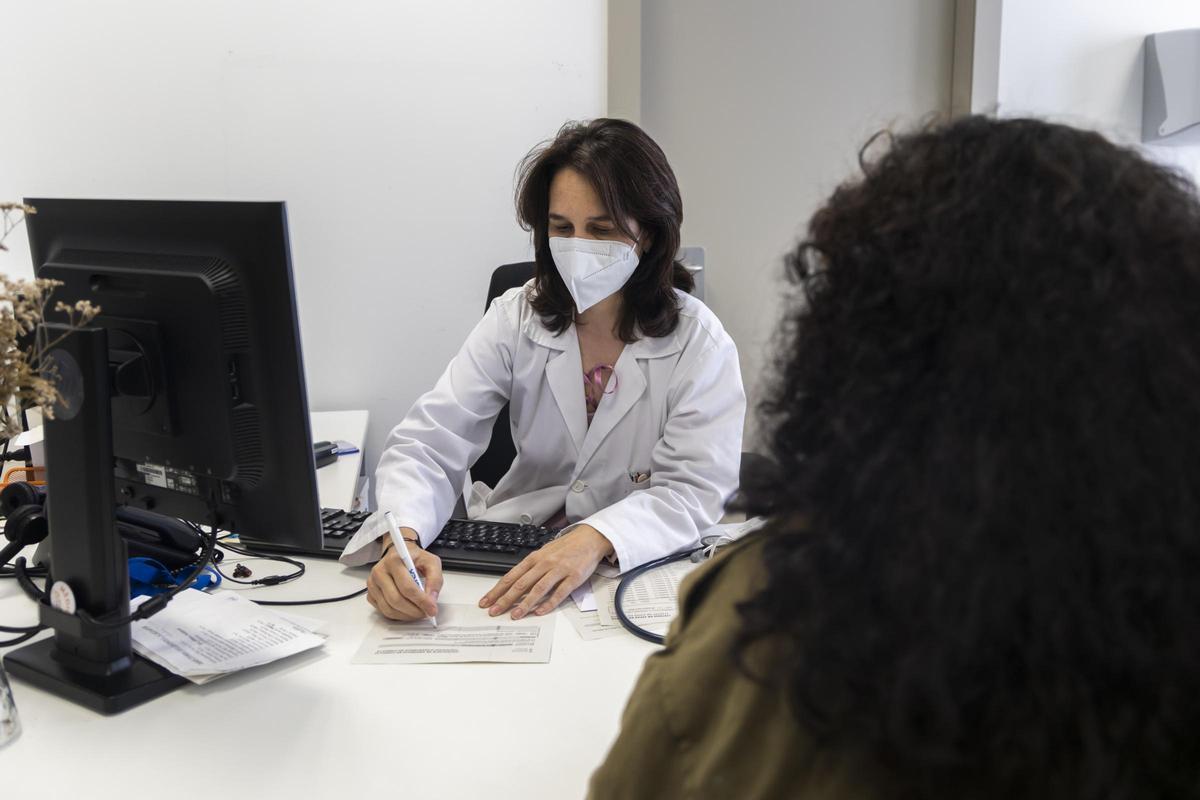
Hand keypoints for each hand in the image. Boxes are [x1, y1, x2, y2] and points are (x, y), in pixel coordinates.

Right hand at [366, 528, 443, 620]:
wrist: (399, 553)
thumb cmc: (414, 558)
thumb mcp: (431, 562)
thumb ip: (435, 580)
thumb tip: (431, 600)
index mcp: (394, 561)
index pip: (407, 587)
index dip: (421, 601)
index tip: (432, 610)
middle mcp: (380, 571)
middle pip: (396, 600)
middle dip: (414, 611)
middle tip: (426, 612)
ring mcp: (372, 584)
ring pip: (389, 608)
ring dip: (406, 615)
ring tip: (418, 612)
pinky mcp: (370, 594)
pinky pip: (383, 611)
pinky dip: (397, 615)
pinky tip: (407, 610)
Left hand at [479, 525, 613, 619]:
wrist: (589, 539)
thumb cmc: (565, 547)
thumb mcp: (544, 553)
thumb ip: (531, 567)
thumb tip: (514, 583)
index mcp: (534, 558)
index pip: (511, 576)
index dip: (497, 590)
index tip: (486, 602)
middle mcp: (544, 563)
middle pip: (521, 584)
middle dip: (505, 599)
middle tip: (494, 612)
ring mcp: (559, 570)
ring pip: (538, 589)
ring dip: (525, 604)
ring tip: (515, 615)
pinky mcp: (573, 577)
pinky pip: (559, 592)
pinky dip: (549, 603)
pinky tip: (540, 612)